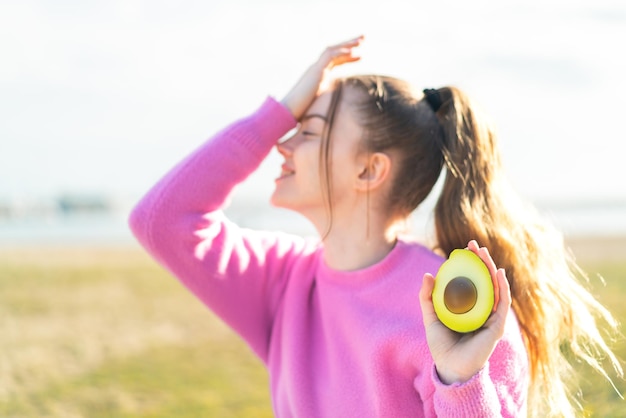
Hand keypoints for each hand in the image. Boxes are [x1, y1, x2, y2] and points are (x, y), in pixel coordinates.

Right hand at [281, 35, 363, 119]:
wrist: (288, 112)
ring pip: (333, 50)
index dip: (347, 57)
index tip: (360, 56)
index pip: (334, 62)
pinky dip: (341, 53)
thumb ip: (328, 105)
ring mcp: (315, 69)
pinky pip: (330, 56)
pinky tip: (353, 51)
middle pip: (334, 52)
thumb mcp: (319, 107)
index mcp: (318, 77)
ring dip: (348, 44)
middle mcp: (316, 70)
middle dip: (349, 45)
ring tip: (361, 40)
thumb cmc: (301, 113)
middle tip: (363, 38)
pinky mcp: (316, 71)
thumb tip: (336, 117)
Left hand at [418, 240, 511, 383]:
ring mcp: (491, 317)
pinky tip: (499, 273)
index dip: (469, 263)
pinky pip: (503, 303)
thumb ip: (427, 298)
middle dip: (481, 260)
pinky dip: (503, 287)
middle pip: (484, 280)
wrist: (450, 367)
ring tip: (483, 252)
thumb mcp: (430, 317)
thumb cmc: (441, 345)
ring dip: (491, 267)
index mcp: (468, 307)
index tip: (463, 249)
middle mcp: (481, 309)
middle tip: (473, 244)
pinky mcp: (497, 326)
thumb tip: (428, 275)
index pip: (471, 280)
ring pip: (495, 287)